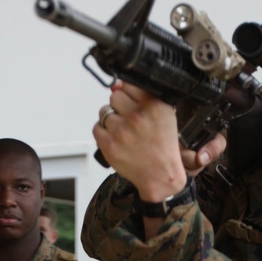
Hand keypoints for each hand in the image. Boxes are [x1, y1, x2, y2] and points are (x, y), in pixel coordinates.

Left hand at [92, 81, 227, 197]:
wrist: (161, 175)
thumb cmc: (162, 145)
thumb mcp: (164, 114)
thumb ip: (141, 96)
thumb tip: (116, 84)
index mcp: (154, 105)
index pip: (128, 84)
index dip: (130, 95)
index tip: (134, 105)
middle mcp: (137, 116)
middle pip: (114, 96)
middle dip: (120, 107)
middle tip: (130, 122)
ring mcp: (121, 131)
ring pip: (104, 112)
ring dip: (111, 121)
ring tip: (124, 133)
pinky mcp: (109, 144)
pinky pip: (97, 128)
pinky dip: (104, 133)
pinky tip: (117, 140)